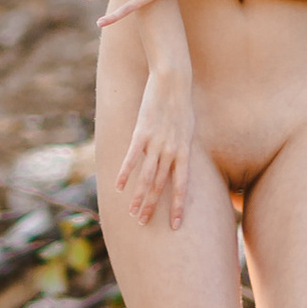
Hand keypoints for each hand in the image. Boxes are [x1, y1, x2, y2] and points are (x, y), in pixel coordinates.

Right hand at [116, 62, 195, 230]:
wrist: (173, 81)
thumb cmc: (182, 104)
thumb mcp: (188, 129)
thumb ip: (181, 149)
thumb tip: (175, 163)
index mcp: (185, 152)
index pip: (182, 186)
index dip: (177, 207)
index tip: (175, 226)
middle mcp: (171, 151)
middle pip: (160, 186)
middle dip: (151, 207)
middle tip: (142, 223)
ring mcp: (156, 143)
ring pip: (146, 177)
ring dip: (138, 197)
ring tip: (132, 213)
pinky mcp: (141, 132)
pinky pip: (131, 158)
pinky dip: (124, 173)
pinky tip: (118, 187)